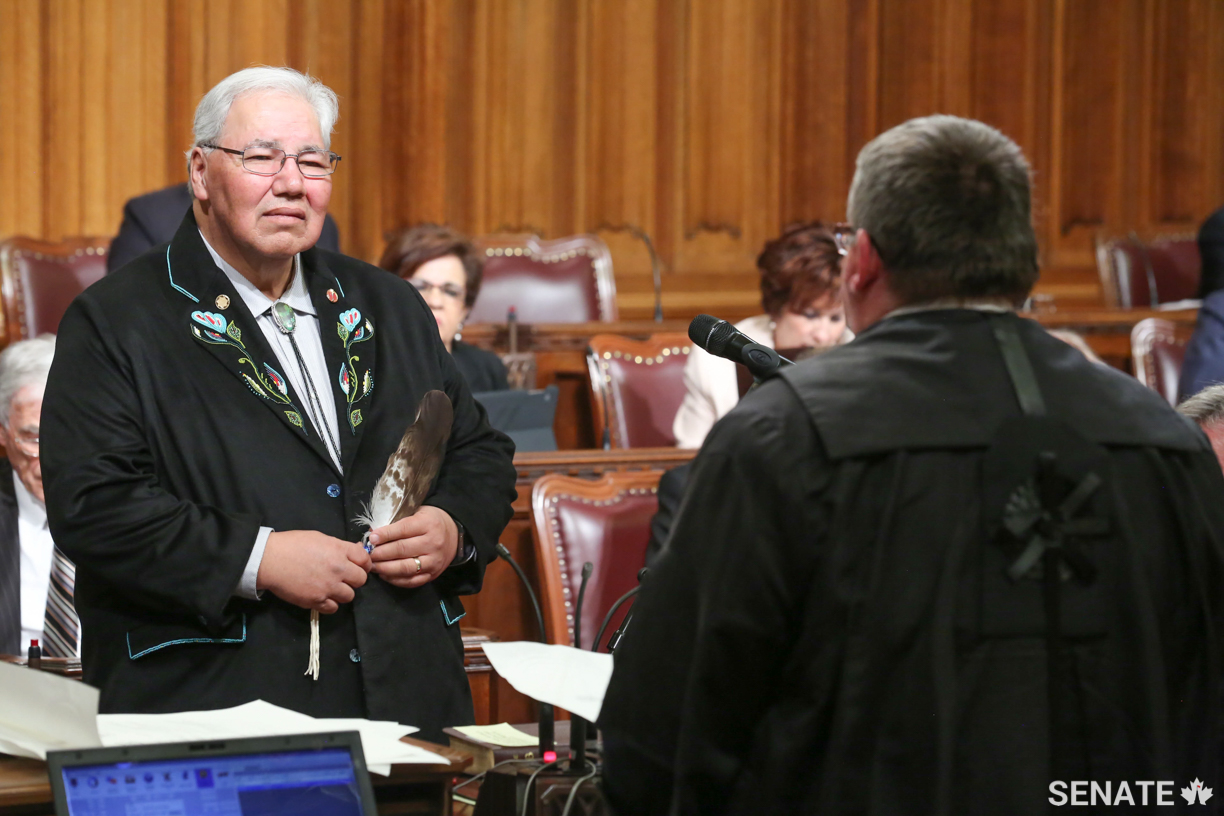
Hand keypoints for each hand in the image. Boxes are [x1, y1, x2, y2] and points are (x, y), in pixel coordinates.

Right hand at [256, 530, 371, 613]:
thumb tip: (356, 550)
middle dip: (354, 579)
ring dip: (342, 592)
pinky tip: (322, 597)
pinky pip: (334, 608)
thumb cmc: (292, 544)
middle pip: (361, 580)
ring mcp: (328, 586)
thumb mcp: (320, 538)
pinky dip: (330, 604)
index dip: (363, 564)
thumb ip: (340, 546)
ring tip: (331, 588)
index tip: (357, 566)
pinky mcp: (316, 601)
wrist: (269, 559)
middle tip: (343, 578)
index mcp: (339, 550)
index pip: (365, 560)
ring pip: (350, 596)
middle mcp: (338, 569)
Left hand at [367, 506, 457, 588]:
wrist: (453, 534)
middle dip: (381, 553)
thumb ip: (397, 522)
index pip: (403, 530)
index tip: (371, 539)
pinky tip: (385, 575)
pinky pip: (411, 581)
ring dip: (385, 568)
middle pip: (401, 550)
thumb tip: (374, 534)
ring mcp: (433, 561)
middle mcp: (432, 543)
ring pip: (405, 567)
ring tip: (373, 566)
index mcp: (428, 524)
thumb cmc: (430, 521)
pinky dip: (395, 580)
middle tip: (368, 555)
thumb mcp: (417, 513)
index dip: (385, 535)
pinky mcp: (433, 574)